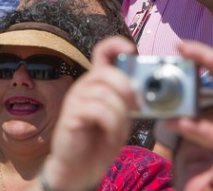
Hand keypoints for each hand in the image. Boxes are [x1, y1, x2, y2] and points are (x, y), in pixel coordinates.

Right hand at [42, 37, 137, 190]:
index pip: (101, 51)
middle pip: (107, 72)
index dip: (116, 44)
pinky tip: (110, 135)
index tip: (131, 50)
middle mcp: (84, 85)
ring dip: (121, 114)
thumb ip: (128, 101)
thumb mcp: (121, 117)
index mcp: (97, 82)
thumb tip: (141, 89)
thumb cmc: (100, 141)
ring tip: (118, 129)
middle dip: (127, 88)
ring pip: (106, 94)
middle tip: (135, 106)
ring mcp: (76, 99)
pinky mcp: (71, 115)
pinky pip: (99, 111)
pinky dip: (112, 125)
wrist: (79, 168)